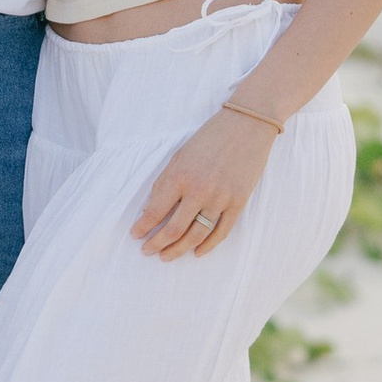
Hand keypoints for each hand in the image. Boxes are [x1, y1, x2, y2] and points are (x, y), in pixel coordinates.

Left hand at [131, 106, 278, 259]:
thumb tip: (152, 209)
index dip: (143, 226)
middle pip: (174, 229)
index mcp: (179, 176)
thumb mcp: (179, 155)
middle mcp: (199, 190)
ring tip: (166, 256)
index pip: (155, 211)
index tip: (135, 235)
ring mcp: (220, 199)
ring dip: (179, 249)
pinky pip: (221, 232)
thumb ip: (165, 182)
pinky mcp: (238, 203)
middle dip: (157, 243)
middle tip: (147, 251)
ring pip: (196, 235)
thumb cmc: (209, 138)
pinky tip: (196, 252)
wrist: (246, 126)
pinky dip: (208, 246)